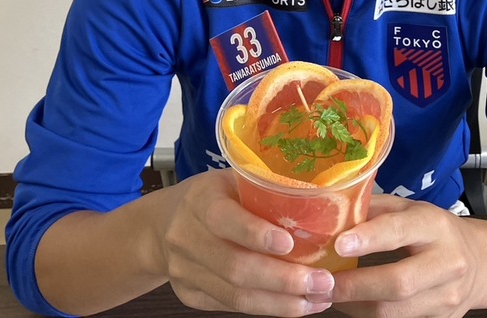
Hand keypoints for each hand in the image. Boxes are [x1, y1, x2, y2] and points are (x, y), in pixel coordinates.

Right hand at [159, 168, 336, 315]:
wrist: (160, 225)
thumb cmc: (213, 196)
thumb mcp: (232, 180)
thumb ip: (264, 189)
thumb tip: (325, 198)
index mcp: (200, 200)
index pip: (224, 219)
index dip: (255, 233)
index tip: (290, 243)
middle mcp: (186, 237)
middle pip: (235, 267)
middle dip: (283, 279)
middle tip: (323, 282)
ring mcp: (184, 271)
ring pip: (235, 296)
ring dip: (282, 302)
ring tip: (319, 299)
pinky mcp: (189, 295)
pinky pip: (231, 307)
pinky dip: (268, 308)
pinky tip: (298, 305)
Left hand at [323, 195, 486, 317]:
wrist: (481, 263)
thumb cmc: (435, 232)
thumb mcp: (410, 209)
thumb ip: (375, 210)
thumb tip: (331, 212)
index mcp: (434, 226)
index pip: (400, 231)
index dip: (369, 238)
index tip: (339, 244)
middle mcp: (446, 262)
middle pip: (398, 282)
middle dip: (355, 286)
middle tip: (323, 283)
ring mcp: (447, 297)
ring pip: (395, 312)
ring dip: (356, 307)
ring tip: (330, 296)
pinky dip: (369, 316)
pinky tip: (353, 306)